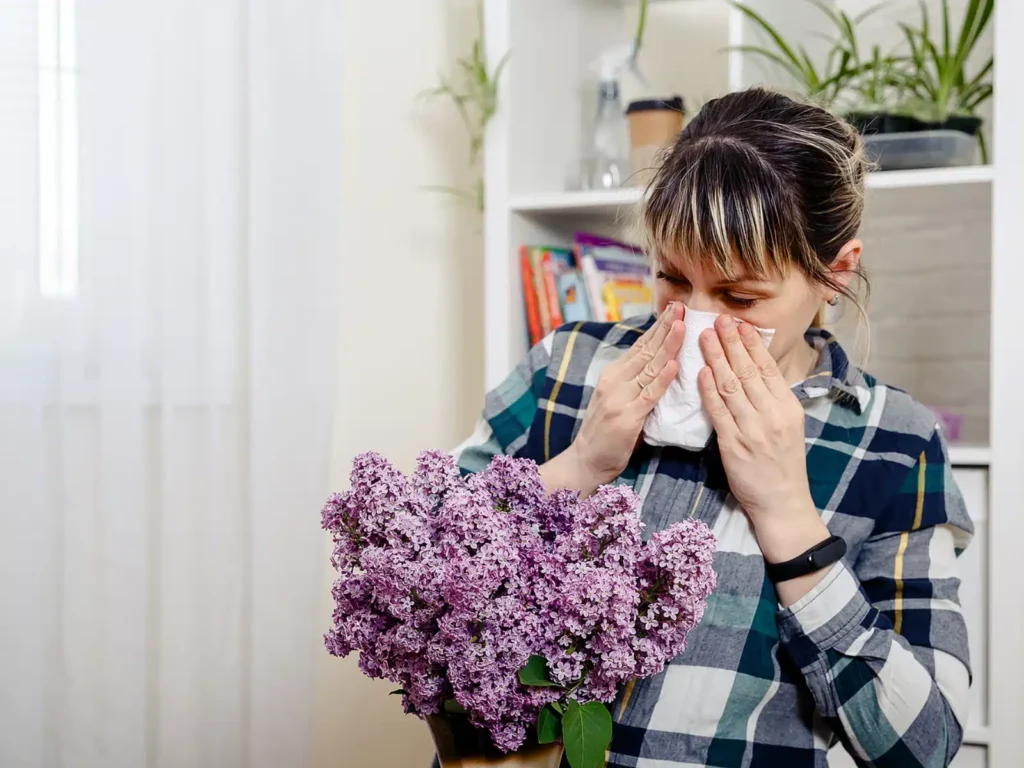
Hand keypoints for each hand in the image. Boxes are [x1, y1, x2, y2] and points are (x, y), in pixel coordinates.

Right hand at [563, 303, 684, 493]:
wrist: (586, 461)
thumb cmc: (607, 433)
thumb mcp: (618, 399)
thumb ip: (635, 382)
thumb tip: (661, 363)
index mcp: (613, 375)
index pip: (640, 345)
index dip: (659, 327)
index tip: (675, 309)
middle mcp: (614, 381)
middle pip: (646, 350)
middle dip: (666, 327)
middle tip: (682, 307)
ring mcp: (619, 398)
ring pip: (649, 367)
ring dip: (668, 346)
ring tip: (682, 326)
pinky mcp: (626, 418)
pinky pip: (649, 395)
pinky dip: (662, 379)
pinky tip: (674, 365)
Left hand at [697, 316, 829, 567]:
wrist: (782, 503)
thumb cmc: (783, 464)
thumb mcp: (788, 427)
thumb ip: (773, 400)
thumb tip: (756, 370)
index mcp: (788, 408)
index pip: (768, 368)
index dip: (752, 344)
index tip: (740, 324)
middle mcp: (772, 415)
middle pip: (748, 371)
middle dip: (731, 342)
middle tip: (718, 319)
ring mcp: (753, 430)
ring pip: (731, 386)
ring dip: (716, 358)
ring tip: (704, 336)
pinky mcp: (734, 445)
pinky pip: (718, 411)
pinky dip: (708, 389)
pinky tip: (700, 372)